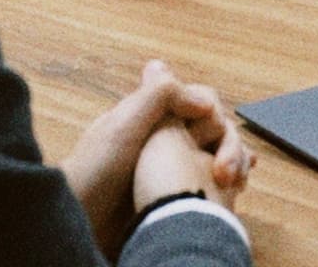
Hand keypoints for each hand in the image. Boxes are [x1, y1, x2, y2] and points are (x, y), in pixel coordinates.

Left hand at [60, 60, 253, 256]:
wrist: (80, 221)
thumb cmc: (95, 171)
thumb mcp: (124, 124)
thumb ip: (159, 97)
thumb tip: (205, 99)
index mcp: (153, 115)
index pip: (199, 102)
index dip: (211, 114)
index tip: (212, 132)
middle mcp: (165, 138)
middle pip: (214, 129)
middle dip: (229, 144)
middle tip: (227, 171)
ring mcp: (170, 167)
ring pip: (215, 155)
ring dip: (233, 161)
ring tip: (237, 180)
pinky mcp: (173, 194)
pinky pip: (208, 183)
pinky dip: (226, 181)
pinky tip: (235, 189)